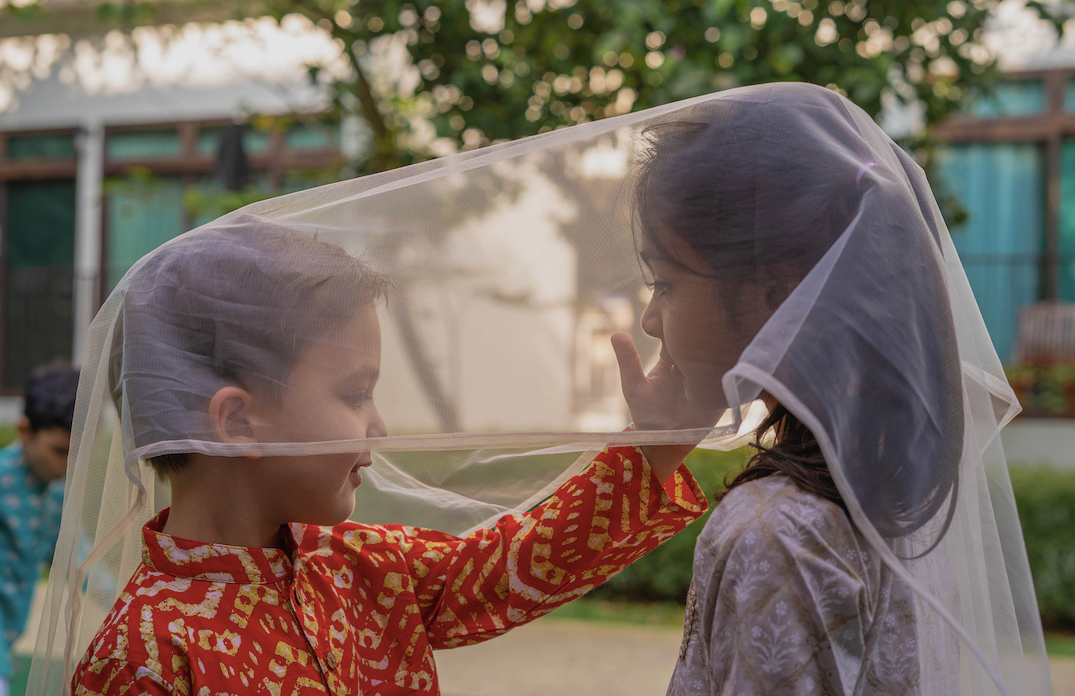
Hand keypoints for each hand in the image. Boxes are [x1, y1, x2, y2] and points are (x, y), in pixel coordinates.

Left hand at [611, 333, 720, 481]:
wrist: (666, 443)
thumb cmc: (647, 416)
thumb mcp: (634, 388)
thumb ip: (628, 362)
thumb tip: (616, 334)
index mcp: (670, 358)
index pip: (677, 332)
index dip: (679, 327)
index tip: (678, 330)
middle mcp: (690, 364)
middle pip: (699, 341)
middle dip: (700, 338)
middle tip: (695, 345)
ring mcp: (707, 377)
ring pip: (718, 355)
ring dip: (716, 353)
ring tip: (705, 364)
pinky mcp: (721, 391)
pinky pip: (730, 376)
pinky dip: (729, 370)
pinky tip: (719, 373)